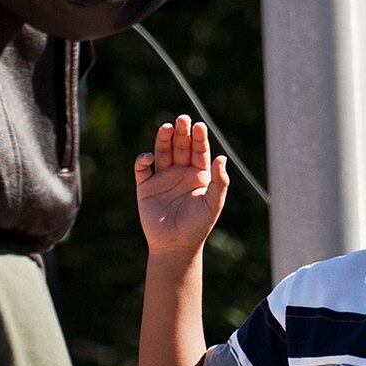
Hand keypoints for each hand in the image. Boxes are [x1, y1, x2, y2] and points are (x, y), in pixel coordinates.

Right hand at [134, 115, 229, 256]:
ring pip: (162, 152)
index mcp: (199, 174)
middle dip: (182, 133)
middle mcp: (181, 172)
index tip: (199, 126)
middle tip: (182, 119)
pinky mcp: (146, 187)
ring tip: (166, 127)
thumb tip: (221, 158)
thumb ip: (219, 182)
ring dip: (163, 140)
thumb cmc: (197, 226)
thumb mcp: (213, 204)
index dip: (199, 138)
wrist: (175, 246)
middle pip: (180, 146)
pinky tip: (149, 157)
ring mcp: (163, 178)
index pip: (199, 150)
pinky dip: (143, 160)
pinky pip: (143, 170)